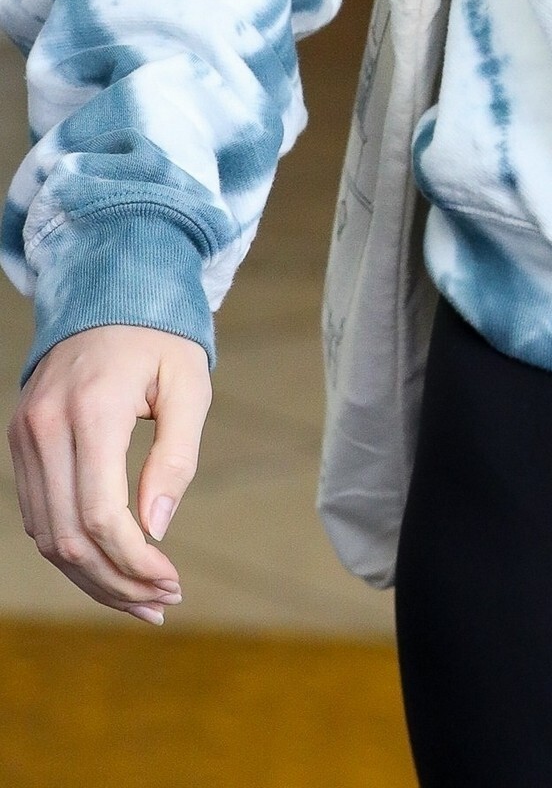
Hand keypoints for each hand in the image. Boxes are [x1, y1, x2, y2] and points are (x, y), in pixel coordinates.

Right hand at [8, 325, 210, 623]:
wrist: (111, 287)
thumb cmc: (161, 336)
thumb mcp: (190, 385)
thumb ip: (176, 456)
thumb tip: (156, 529)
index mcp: (90, 410)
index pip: (99, 516)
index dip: (135, 563)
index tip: (172, 585)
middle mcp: (45, 427)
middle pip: (68, 538)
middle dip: (115, 583)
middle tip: (161, 605)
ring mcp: (25, 436)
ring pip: (46, 535)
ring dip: (92, 577)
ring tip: (141, 599)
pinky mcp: (20, 441)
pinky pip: (38, 514)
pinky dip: (70, 548)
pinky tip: (109, 565)